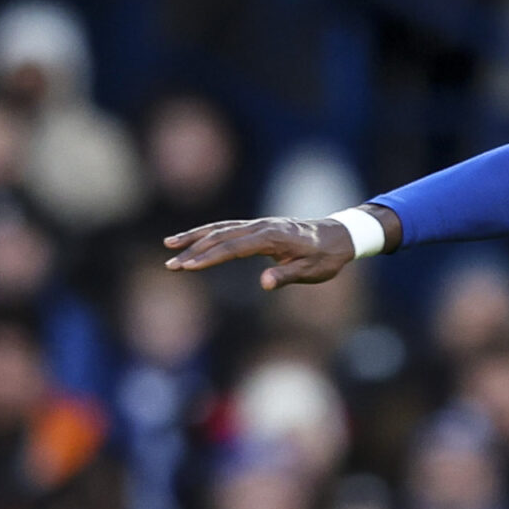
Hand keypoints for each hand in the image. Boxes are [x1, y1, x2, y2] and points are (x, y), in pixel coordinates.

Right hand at [163, 209, 390, 290]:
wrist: (339, 236)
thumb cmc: (326, 257)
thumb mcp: (312, 272)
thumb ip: (287, 277)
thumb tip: (264, 284)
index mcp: (273, 237)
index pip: (234, 247)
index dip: (211, 257)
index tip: (190, 267)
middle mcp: (261, 226)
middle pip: (220, 236)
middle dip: (193, 250)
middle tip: (171, 265)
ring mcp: (258, 224)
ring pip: (220, 228)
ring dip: (194, 237)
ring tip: (169, 246)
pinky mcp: (257, 227)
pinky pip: (227, 227)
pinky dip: (207, 232)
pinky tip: (191, 239)